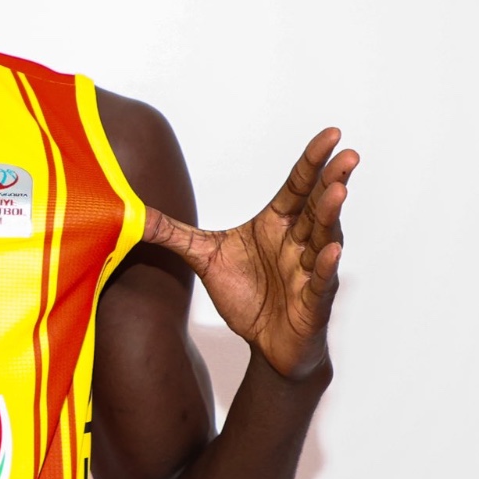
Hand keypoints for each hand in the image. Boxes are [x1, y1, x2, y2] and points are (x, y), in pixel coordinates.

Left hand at [142, 128, 357, 379]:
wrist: (267, 344)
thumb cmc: (246, 295)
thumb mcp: (203, 257)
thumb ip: (172, 233)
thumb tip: (132, 214)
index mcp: (277, 223)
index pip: (297, 185)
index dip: (312, 161)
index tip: (330, 134)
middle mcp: (298, 240)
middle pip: (317, 204)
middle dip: (332, 178)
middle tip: (347, 154)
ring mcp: (309, 269)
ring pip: (323, 236)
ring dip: (331, 214)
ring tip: (338, 189)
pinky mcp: (312, 300)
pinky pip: (320, 280)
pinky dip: (325, 265)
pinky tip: (331, 250)